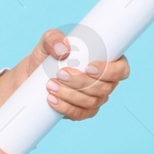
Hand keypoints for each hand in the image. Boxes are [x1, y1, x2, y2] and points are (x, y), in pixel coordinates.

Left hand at [0, 28, 129, 119]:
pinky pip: (79, 114)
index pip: (121, 70)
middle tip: (61, 74)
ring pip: (91, 102)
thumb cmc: (47, 55)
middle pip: (104, 88)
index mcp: (108, 62)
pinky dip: (65, 108)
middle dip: (82, 82)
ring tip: (51, 85)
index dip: (110, 71)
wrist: (32, 75)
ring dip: (71, 95)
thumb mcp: (48, 41)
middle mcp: (106, 83)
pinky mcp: (82, 111)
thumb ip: (53, 38)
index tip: (88, 67)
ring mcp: (95, 99)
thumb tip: (63, 50)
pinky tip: (53, 100)